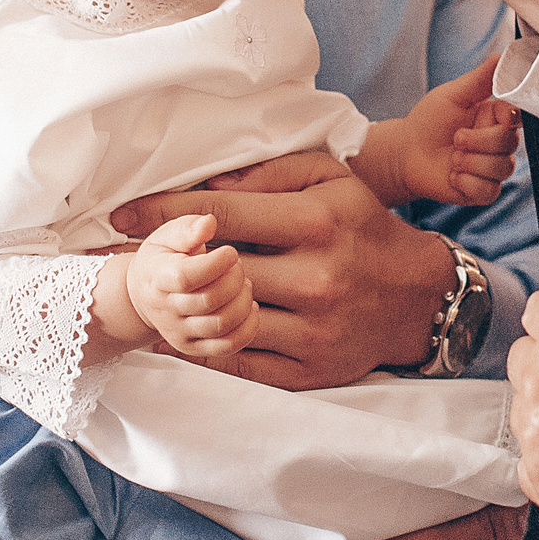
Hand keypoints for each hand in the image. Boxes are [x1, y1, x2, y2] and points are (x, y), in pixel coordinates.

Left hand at [111, 152, 456, 389]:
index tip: (122, 217)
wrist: (416, 296)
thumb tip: (210, 181)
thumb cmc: (362, 226)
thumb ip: (272, 170)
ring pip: (223, 321)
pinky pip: (241, 363)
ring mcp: (312, 330)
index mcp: (315, 222)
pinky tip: (176, 335)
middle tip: (126, 257)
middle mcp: (314, 277)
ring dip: (180, 309)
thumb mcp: (331, 178)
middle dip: (165, 263)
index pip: (220, 214)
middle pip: (213, 271)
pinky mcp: (309, 369)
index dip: (163, 213)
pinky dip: (203, 351)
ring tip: (148, 296)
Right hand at [126, 214, 258, 357]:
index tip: (230, 252)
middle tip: (236, 266)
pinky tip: (247, 307)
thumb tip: (208, 223)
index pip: (186, 277)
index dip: (215, 264)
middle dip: (234, 279)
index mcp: (158, 278)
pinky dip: (247, 327)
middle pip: (209, 301)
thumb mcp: (167, 236)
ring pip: (222, 325)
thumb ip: (188, 228)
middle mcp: (166, 310)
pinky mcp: (195, 348)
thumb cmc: (161, 261)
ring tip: (241, 285)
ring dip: (242, 301)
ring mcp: (179, 333)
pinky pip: (229, 346)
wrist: (144, 296)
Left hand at [400, 57, 520, 205]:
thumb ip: (480, 78)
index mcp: (495, 118)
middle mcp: (498, 143)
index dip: (506, 120)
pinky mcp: (482, 191)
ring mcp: (492, 169)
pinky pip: (488, 190)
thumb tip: (502, 56)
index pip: (518, 118)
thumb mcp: (453, 95)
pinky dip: (466, 182)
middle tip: (456, 138)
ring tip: (452, 158)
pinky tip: (453, 175)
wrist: (405, 154)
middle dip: (479, 142)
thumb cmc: (428, 121)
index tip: (486, 115)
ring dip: (471, 163)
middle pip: (510, 144)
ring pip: (502, 168)